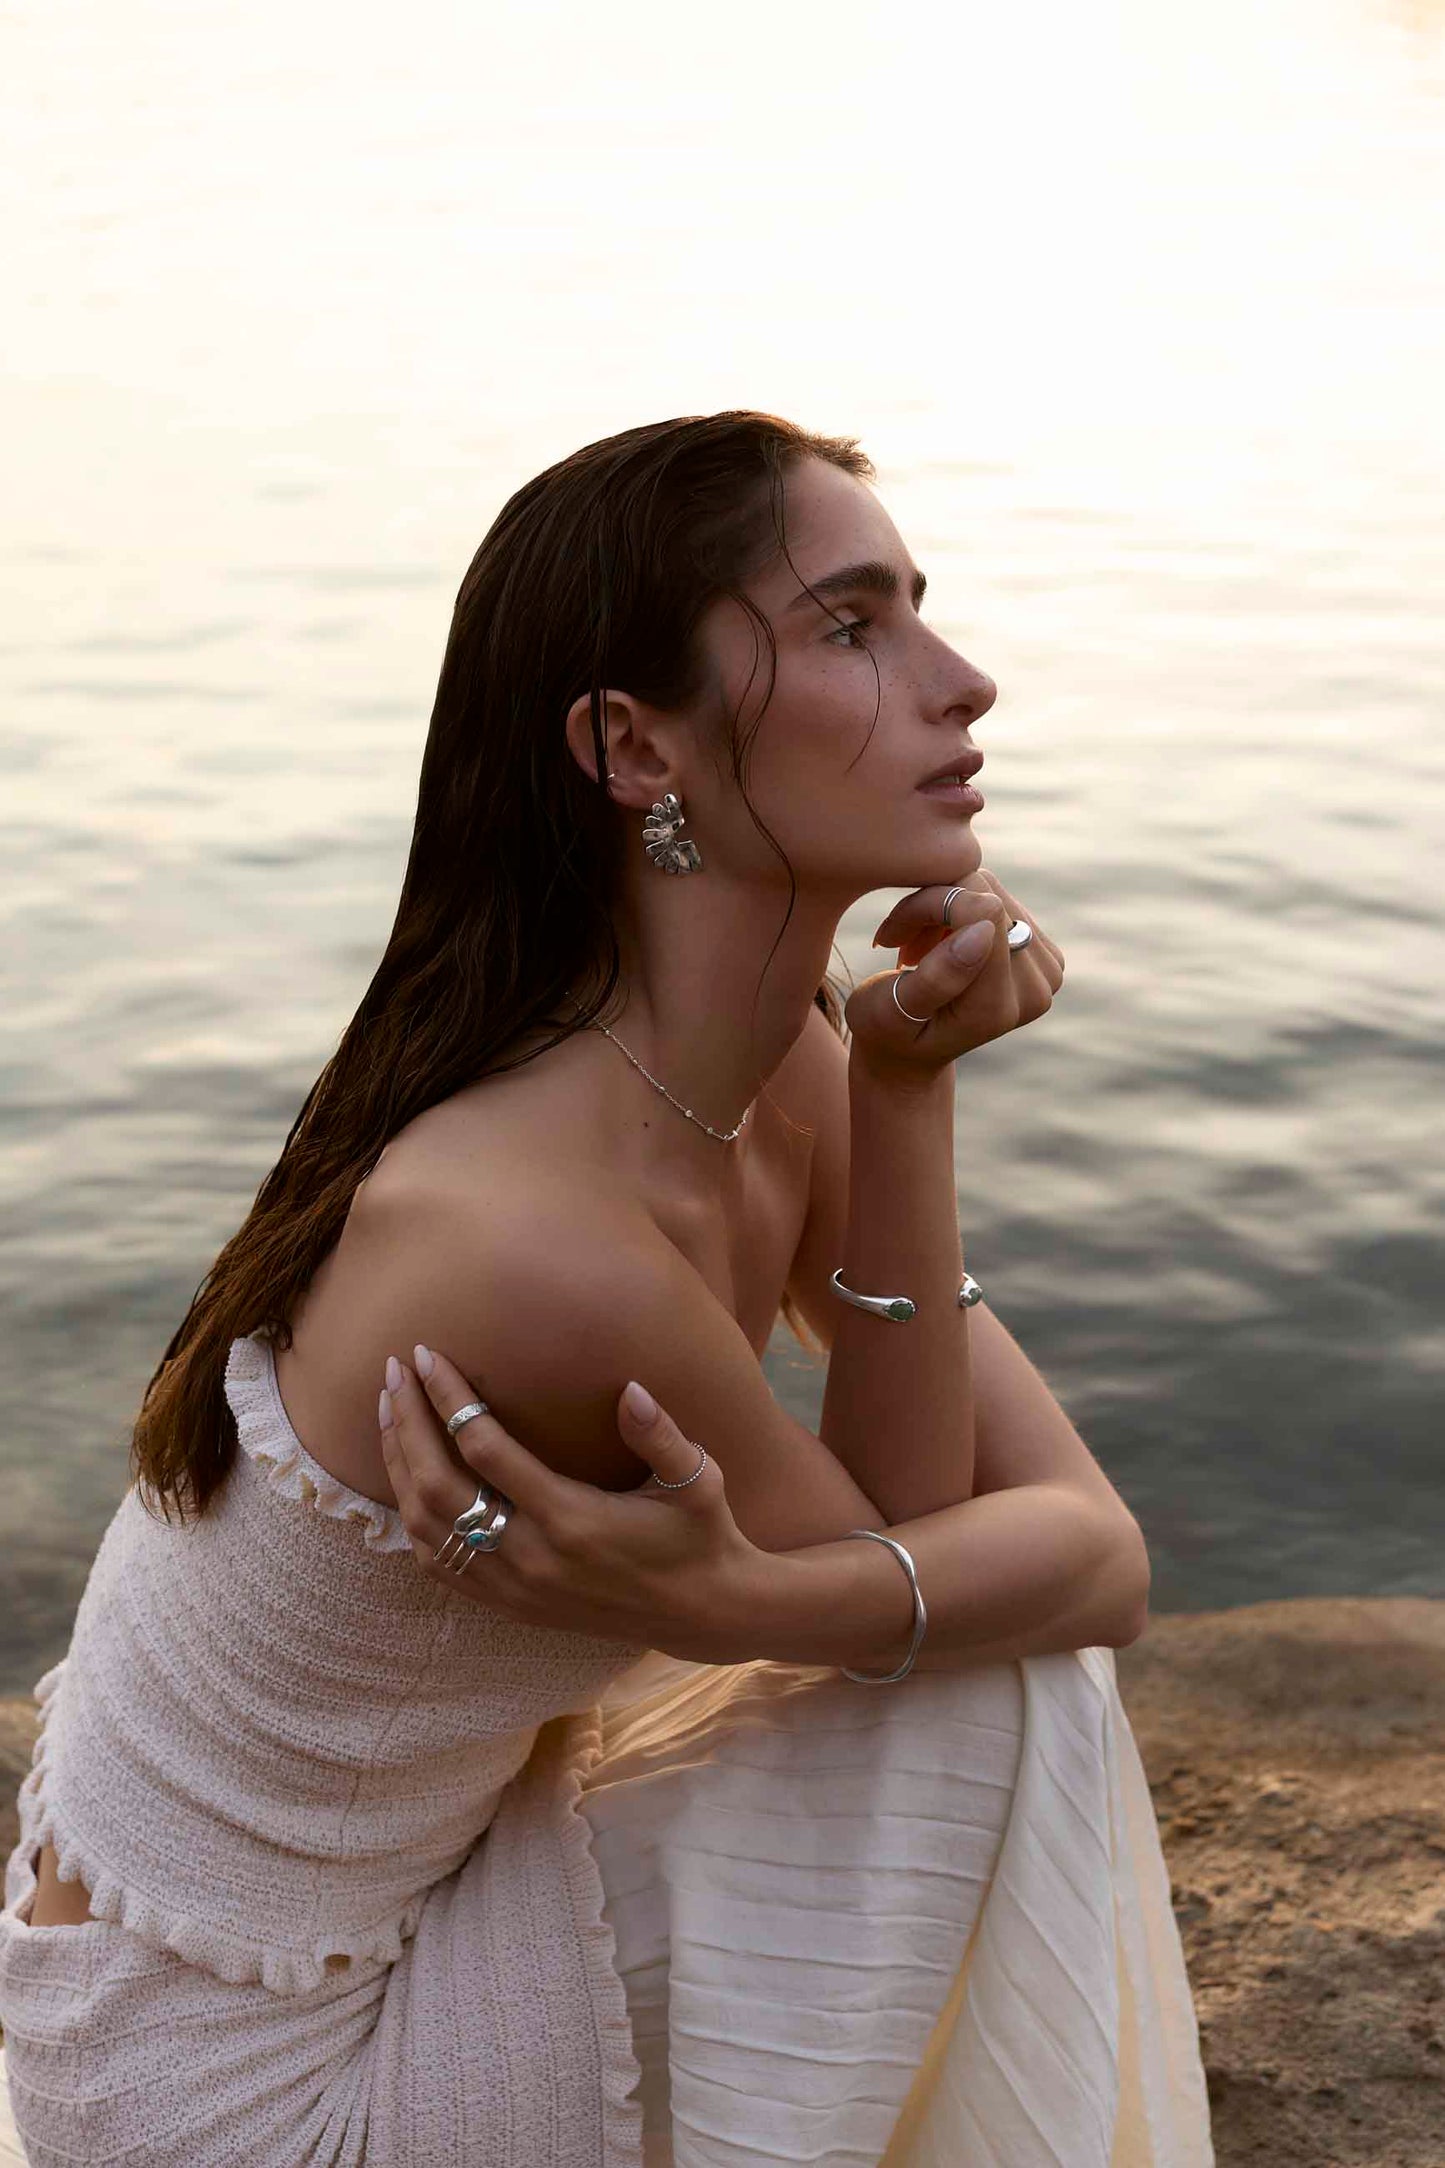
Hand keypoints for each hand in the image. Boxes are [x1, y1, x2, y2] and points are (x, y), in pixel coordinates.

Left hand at [378, 1346, 763, 1663]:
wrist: (701, 1613)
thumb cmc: (700, 1534)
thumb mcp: (697, 1480)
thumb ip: (661, 1435)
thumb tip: (630, 1390)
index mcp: (571, 1519)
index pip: (484, 1449)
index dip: (448, 1397)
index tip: (425, 1355)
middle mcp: (532, 1557)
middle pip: (438, 1485)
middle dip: (408, 1423)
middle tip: (392, 1373)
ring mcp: (514, 1587)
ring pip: (427, 1526)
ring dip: (398, 1466)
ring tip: (389, 1412)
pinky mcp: (509, 1604)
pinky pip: (437, 1563)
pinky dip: (411, 1517)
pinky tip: (406, 1478)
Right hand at [844, 869, 1064, 1085]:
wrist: (912, 1050)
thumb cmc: (887, 1030)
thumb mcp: (890, 1011)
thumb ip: (935, 978)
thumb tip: (984, 929)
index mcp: (996, 1008)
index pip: (983, 912)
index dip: (929, 906)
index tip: (891, 935)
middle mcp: (1035, 990)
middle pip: (987, 895)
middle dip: (931, 905)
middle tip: (896, 938)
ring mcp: (1046, 971)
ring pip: (990, 888)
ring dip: (942, 906)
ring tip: (914, 945)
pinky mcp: (1044, 952)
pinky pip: (999, 895)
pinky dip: (960, 907)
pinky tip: (939, 940)